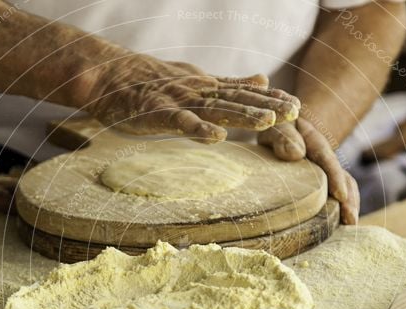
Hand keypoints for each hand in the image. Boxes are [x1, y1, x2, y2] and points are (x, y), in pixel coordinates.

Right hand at [85, 54, 299, 143]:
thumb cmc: (149, 81)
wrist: (109, 75)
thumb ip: (229, 83)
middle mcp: (197, 91)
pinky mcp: (157, 113)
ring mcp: (178, 101)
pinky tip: (217, 137)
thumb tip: (263, 79)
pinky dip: (198, 129)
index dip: (270, 100)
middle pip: (236, 100)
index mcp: (207, 86)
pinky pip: (180, 122)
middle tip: (295, 114)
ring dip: (241, 115)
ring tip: (267, 122)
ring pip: (214, 109)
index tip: (297, 107)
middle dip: (266, 107)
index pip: (244, 93)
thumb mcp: (196, 79)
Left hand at [258, 117, 359, 224]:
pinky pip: (334, 198)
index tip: (340, 195)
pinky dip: (338, 212)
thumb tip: (296, 153)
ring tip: (350, 228)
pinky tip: (338, 230)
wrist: (283, 130)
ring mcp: (327, 173)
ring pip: (344, 190)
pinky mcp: (323, 186)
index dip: (336, 177)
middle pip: (342, 179)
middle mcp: (326, 159)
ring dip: (348, 208)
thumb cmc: (277, 129)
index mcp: (315, 142)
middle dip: (348, 199)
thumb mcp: (277, 128)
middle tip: (350, 219)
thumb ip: (283, 136)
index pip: (327, 159)